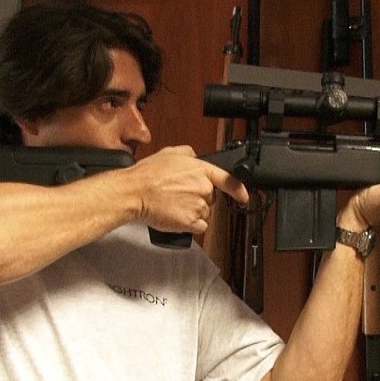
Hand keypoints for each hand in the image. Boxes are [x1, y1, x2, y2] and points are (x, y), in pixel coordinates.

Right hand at [124, 146, 248, 233]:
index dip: (239, 190)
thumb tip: (194, 156)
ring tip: (174, 207)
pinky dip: (190, 225)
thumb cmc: (147, 175)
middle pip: (210, 199)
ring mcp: (199, 206)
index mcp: (200, 170)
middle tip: (178, 197)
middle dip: (198, 199)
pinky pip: (199, 227)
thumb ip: (187, 153)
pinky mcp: (192, 222)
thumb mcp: (168, 153)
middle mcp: (203, 188)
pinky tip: (177, 218)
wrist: (135, 193)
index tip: (244, 197)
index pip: (228, 180)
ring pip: (204, 214)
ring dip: (193, 213)